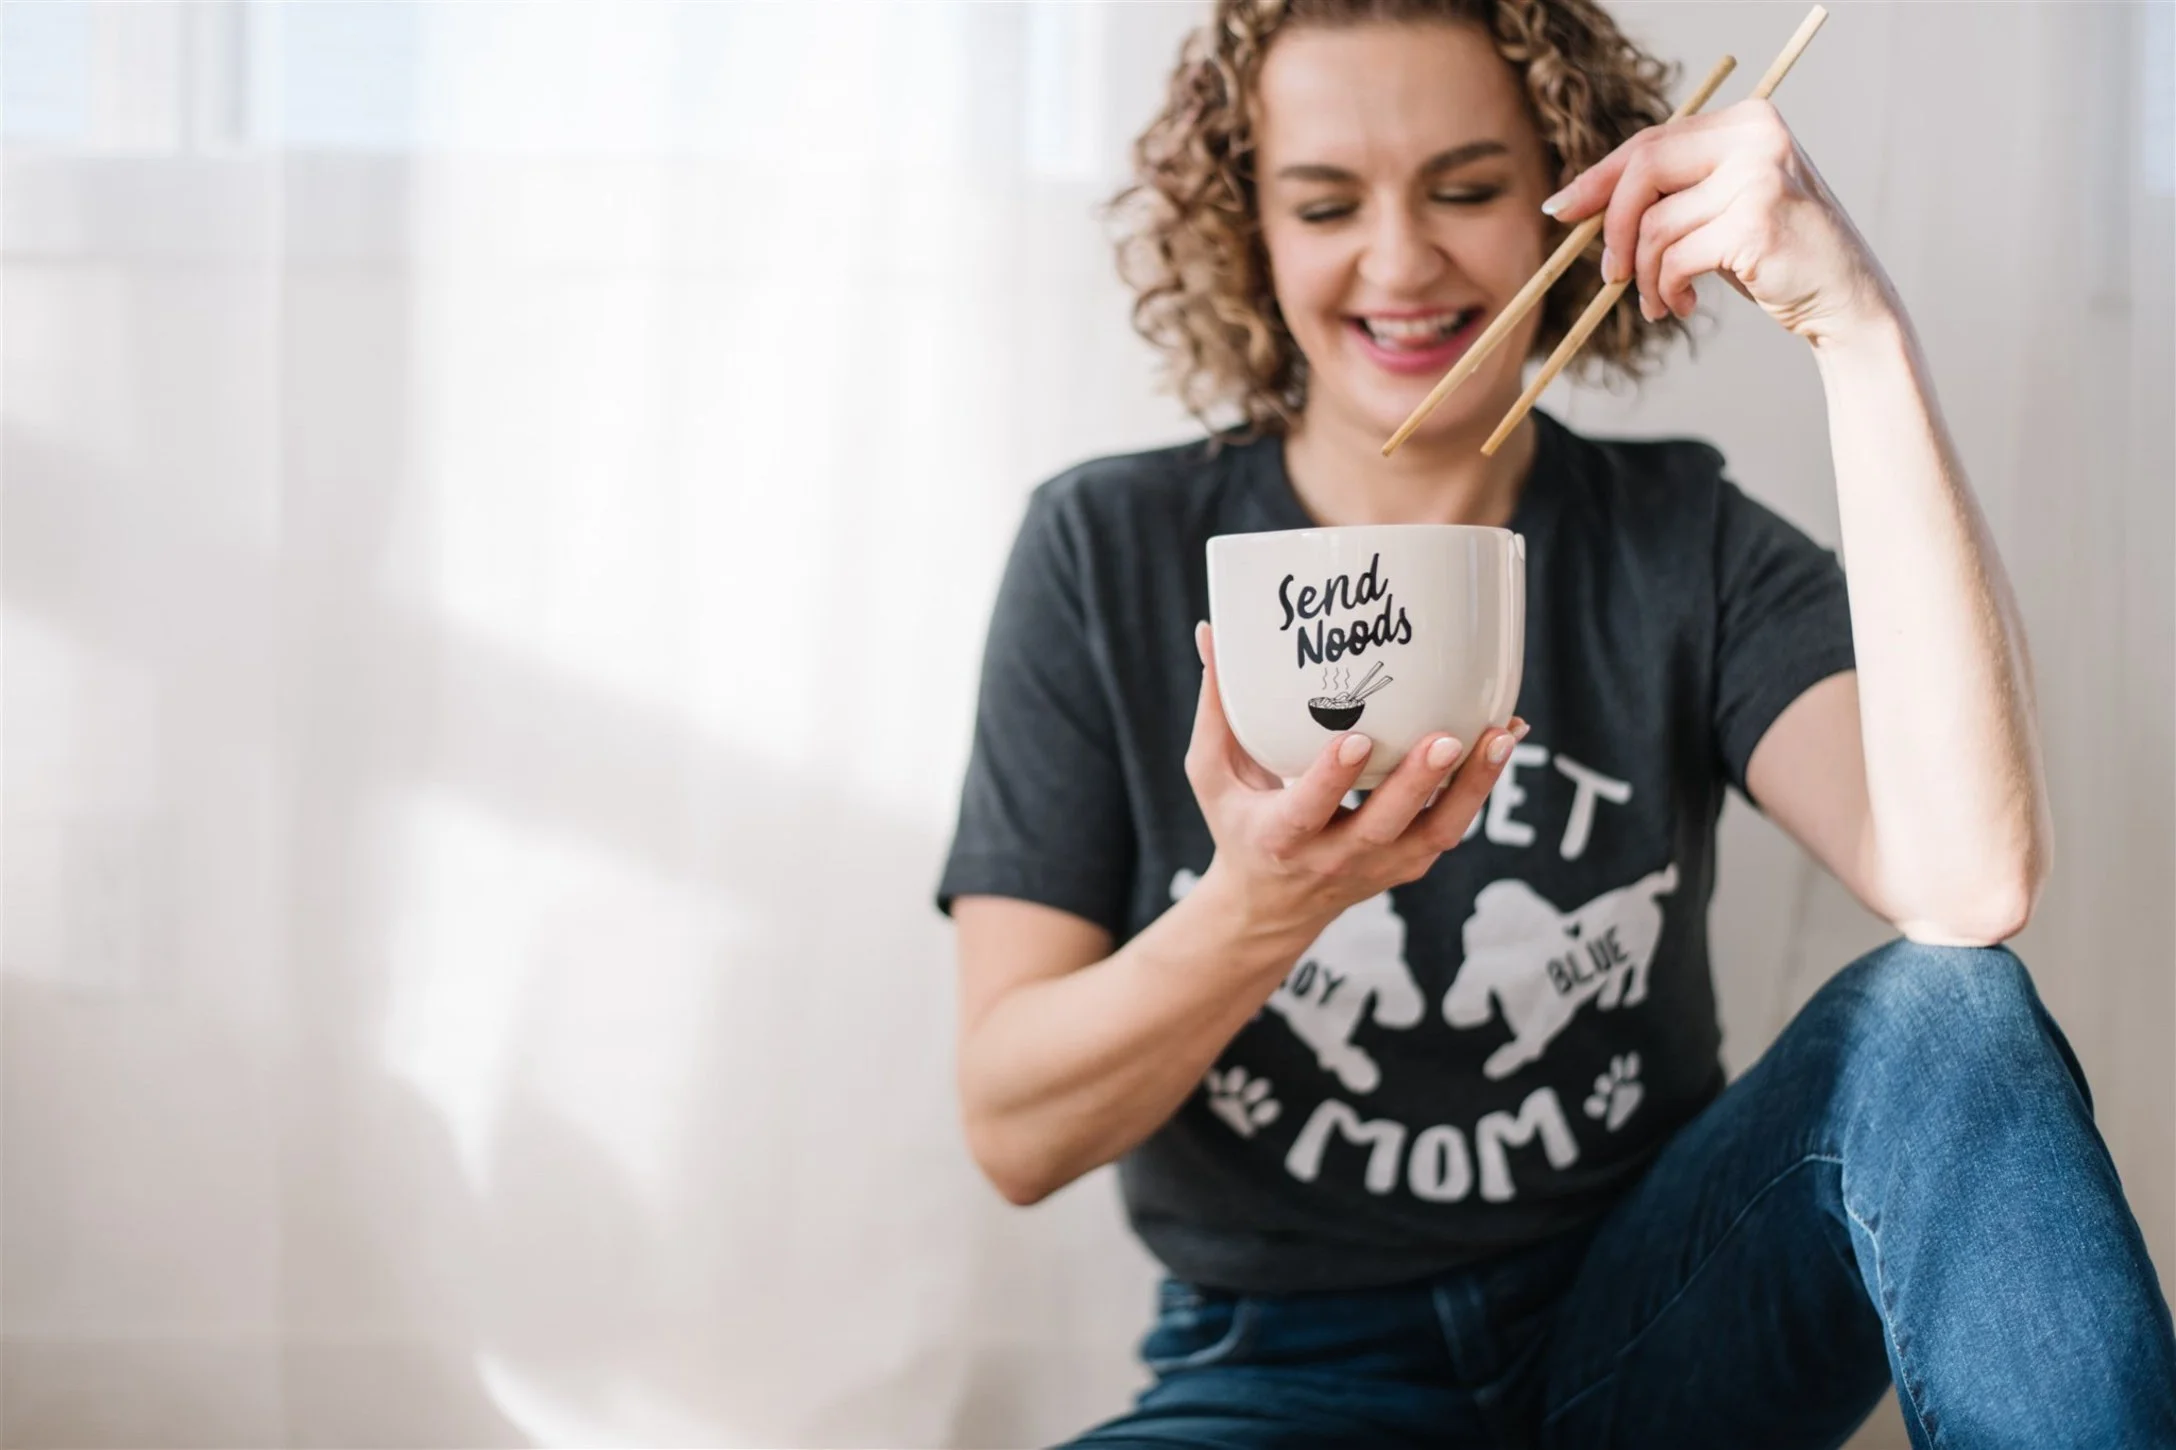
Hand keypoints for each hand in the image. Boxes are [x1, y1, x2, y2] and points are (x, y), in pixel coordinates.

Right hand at [1184, 622, 1523, 939]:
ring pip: (1435, 831)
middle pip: (1384, 824)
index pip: (1308, 809)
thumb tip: (1212, 631)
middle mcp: (1333, 856)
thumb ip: (1217, 708)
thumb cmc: (1239, 823)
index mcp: (1280, 835)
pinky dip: (1482, 785)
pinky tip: (1506, 736)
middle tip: (1448, 737)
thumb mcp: (1212, 775)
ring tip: (1502, 735)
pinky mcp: (1410, 862)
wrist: (1271, 907)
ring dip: (1473, 786)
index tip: (1357, 739)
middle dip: (1418, 782)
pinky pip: (1452, 825)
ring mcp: (1380, 864)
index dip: (1333, 779)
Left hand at [1543, 99, 1895, 345]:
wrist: (1843, 298)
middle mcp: (1757, 138)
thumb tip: (1578, 201)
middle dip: (1612, 228)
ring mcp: (1759, 178)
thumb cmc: (1772, 255)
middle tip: (1608, 275)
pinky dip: (1665, 290)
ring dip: (1642, 276)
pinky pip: (1673, 259)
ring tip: (1658, 302)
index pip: (1650, 142)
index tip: (1561, 210)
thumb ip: (1668, 192)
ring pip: (1654, 225)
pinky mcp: (1754, 224)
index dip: (1598, 178)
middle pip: (1644, 169)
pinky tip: (1681, 307)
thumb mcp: (1718, 209)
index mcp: (1748, 121)